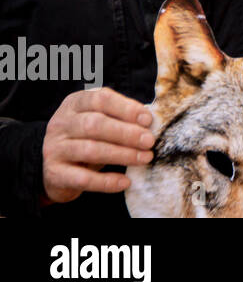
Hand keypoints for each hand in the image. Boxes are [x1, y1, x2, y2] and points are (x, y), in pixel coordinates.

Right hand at [42, 87, 153, 204]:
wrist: (54, 169)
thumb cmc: (87, 138)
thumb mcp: (100, 121)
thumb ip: (121, 118)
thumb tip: (149, 122)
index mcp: (75, 103)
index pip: (100, 99)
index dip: (126, 108)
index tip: (147, 120)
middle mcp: (61, 123)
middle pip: (95, 124)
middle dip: (127, 133)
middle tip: (149, 141)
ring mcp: (54, 148)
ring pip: (90, 149)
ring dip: (122, 154)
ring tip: (145, 158)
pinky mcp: (54, 173)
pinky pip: (83, 178)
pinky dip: (106, 181)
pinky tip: (125, 182)